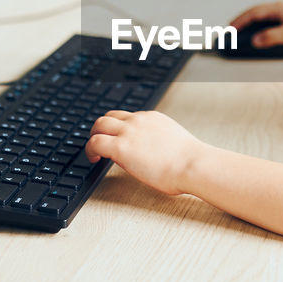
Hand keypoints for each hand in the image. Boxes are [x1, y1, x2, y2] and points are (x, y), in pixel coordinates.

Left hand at [85, 110, 209, 195]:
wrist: (192, 164)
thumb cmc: (189, 161)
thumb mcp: (173, 142)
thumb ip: (159, 141)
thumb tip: (155, 152)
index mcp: (152, 118)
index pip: (127, 117)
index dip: (117, 128)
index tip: (116, 138)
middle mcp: (138, 120)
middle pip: (109, 116)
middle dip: (101, 129)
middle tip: (99, 142)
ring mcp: (128, 131)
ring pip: (99, 125)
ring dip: (93, 136)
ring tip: (93, 151)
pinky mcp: (120, 147)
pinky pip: (95, 142)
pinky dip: (90, 150)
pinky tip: (93, 159)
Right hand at [229, 0, 282, 48]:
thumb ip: (272, 37)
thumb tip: (254, 41)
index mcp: (278, 7)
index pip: (253, 13)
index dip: (239, 21)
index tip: (228, 30)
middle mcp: (282, 4)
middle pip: (257, 10)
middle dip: (243, 19)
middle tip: (231, 29)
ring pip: (266, 12)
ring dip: (253, 19)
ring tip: (245, 29)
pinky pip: (274, 15)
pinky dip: (264, 21)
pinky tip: (266, 28)